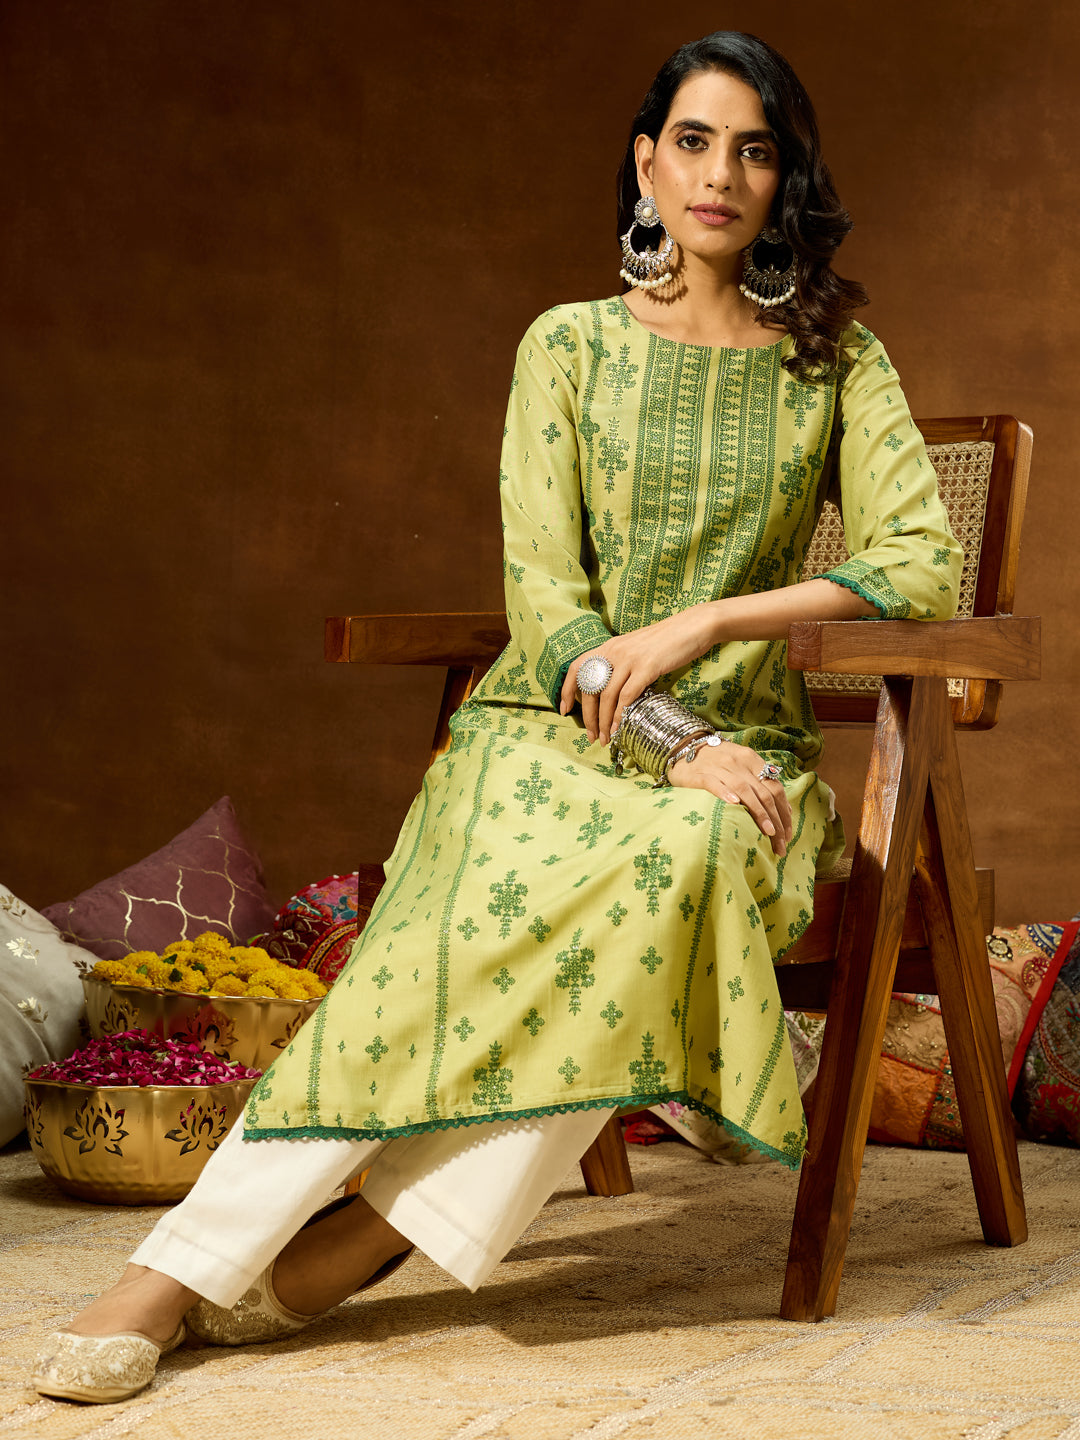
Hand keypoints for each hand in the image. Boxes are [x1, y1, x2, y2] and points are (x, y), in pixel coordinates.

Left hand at [559, 607, 713, 744]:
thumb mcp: (635, 648)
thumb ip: (621, 665)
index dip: (567, 690)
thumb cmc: (667, 641)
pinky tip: (620, 727)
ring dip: (604, 722)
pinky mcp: (646, 667)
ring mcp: (629, 659)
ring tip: (606, 738)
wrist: (693, 626)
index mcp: (609, 646)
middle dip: (588, 717)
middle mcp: (614, 651)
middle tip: (592, 736)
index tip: (565, 710)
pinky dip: (620, 715)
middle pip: (590, 689)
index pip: (577, 668)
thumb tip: (611, 692)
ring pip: (607, 696)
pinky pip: (627, 696)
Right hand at [669, 741, 792, 856]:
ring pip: (744, 790)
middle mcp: (739, 763)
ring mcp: (719, 767)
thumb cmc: (716, 761)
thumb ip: (762, 784)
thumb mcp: (742, 767)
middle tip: (781, 844)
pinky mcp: (699, 774)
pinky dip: (725, 793)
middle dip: (776, 820)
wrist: (683, 746)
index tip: (788, 834)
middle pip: (764, 793)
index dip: (784, 812)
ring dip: (758, 812)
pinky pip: (714, 784)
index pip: (775, 788)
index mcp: (752, 760)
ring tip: (767, 831)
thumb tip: (786, 810)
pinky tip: (734, 805)